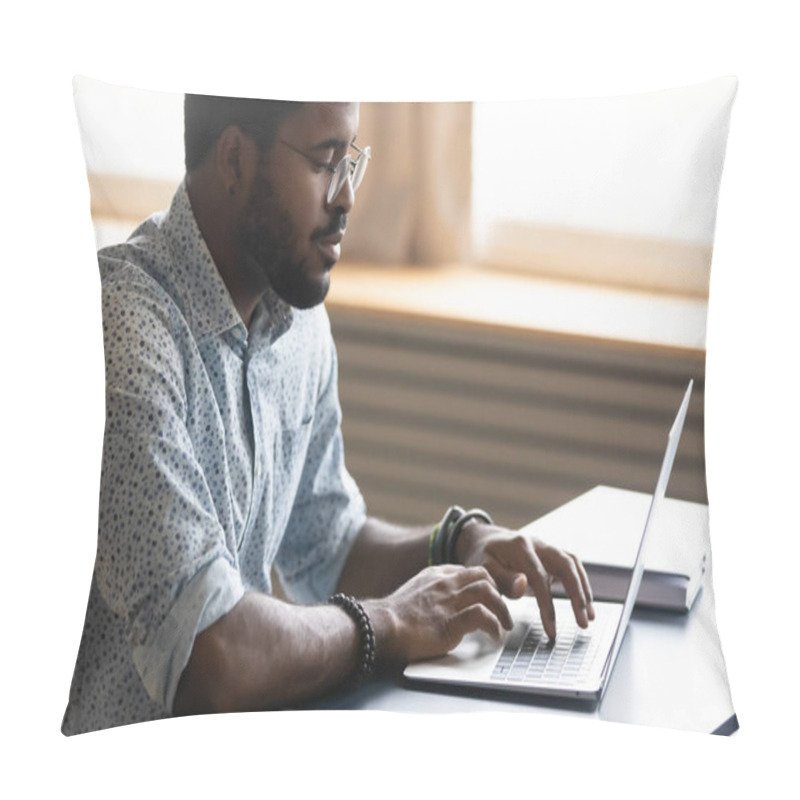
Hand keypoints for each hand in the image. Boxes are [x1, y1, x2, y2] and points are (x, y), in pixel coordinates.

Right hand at [363, 565, 513, 662]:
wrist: (380, 626)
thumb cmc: (394, 616)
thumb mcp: (414, 592)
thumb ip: (431, 592)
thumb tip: (441, 603)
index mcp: (436, 575)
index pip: (469, 571)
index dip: (485, 583)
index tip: (490, 597)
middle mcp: (445, 584)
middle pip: (484, 576)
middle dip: (499, 592)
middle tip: (503, 610)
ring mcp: (449, 601)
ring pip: (488, 592)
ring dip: (502, 610)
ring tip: (505, 625)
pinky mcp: (451, 622)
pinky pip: (482, 617)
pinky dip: (493, 626)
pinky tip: (494, 636)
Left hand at [455, 522, 594, 638]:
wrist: (483, 540)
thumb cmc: (483, 557)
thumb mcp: (483, 568)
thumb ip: (502, 578)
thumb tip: (523, 587)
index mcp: (520, 546)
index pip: (539, 577)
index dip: (547, 605)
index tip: (551, 630)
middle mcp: (538, 544)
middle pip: (565, 565)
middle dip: (577, 595)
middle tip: (583, 623)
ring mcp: (547, 548)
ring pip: (573, 564)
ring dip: (584, 590)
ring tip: (589, 616)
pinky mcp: (552, 555)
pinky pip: (572, 567)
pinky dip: (581, 584)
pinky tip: (585, 604)